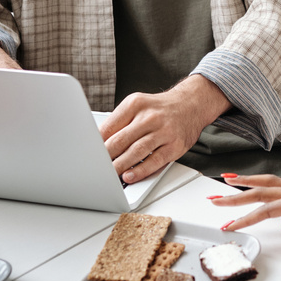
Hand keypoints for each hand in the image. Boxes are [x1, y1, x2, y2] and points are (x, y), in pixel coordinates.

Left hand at [99, 75, 230, 181]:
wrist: (191, 104)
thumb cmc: (159, 109)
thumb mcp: (138, 105)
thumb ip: (120, 122)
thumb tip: (99, 143)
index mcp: (135, 104)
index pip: (110, 127)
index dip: (96, 144)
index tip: (88, 155)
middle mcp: (150, 116)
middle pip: (121, 140)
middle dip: (106, 157)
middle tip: (95, 168)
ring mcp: (164, 131)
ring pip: (136, 151)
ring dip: (120, 165)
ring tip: (109, 175)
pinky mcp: (174, 146)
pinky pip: (155, 161)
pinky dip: (141, 170)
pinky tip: (130, 176)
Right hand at [209, 174, 280, 246]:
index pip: (267, 210)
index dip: (245, 218)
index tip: (228, 227)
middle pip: (260, 192)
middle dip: (235, 196)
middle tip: (213, 200)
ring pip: (267, 185)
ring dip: (245, 183)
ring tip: (226, 181)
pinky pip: (276, 186)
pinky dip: (260, 184)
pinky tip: (254, 186)